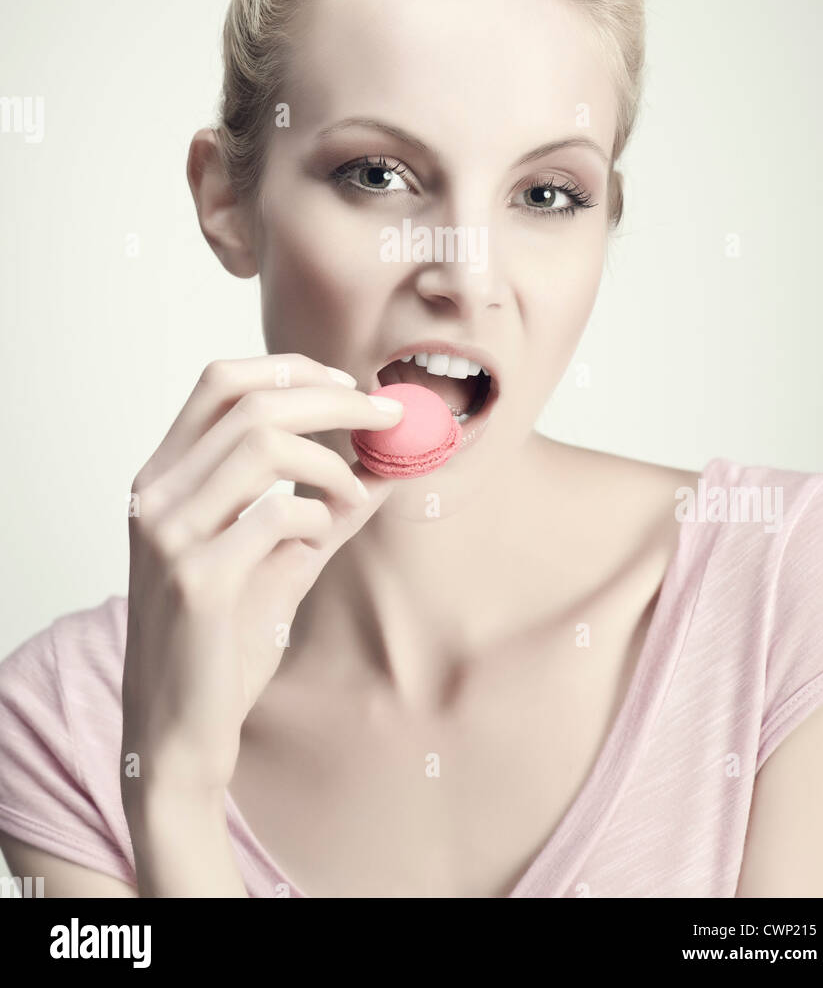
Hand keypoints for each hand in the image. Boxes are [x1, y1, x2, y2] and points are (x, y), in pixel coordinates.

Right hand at [121, 353, 402, 802]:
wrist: (180, 730)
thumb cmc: (223, 640)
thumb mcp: (279, 558)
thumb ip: (325, 506)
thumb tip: (391, 460)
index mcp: (161, 477)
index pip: (219, 381)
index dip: (290, 368)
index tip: (348, 383)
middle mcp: (155, 495)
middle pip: (252, 402)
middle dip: (334, 400)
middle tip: (388, 415)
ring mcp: (169, 535)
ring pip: (263, 442)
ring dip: (329, 459)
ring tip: (354, 491)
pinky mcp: (197, 579)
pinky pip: (276, 513)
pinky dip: (318, 512)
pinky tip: (324, 533)